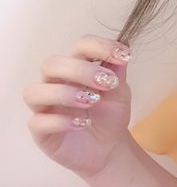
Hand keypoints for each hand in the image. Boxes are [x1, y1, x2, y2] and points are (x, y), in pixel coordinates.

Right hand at [23, 35, 132, 178]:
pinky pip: (37, 121)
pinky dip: (61, 121)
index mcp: (77, 68)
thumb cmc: (110, 115)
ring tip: (92, 102)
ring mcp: (45, 106)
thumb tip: (123, 50)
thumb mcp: (120, 92)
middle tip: (107, 82)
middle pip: (52, 64)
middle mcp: (57, 83)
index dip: (100, 46)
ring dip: (65, 93)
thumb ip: (118, 72)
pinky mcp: (41, 130)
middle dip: (81, 70)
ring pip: (35, 91)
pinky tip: (83, 123)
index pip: (80, 46)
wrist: (108, 148)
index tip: (124, 56)